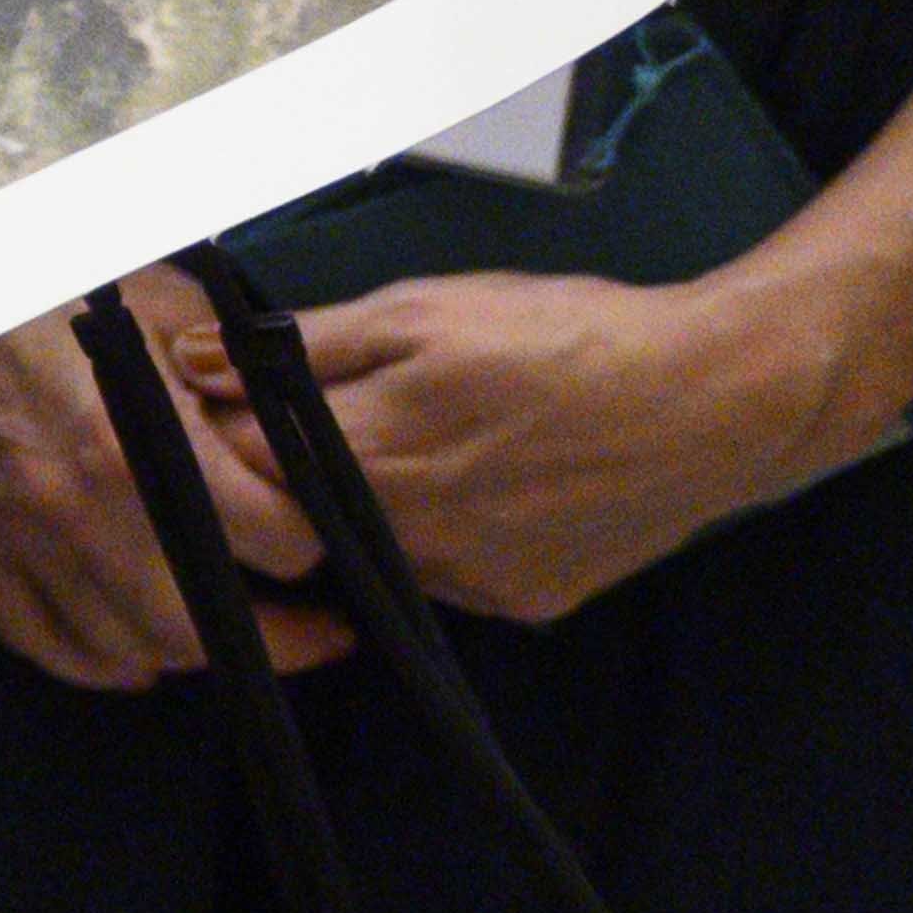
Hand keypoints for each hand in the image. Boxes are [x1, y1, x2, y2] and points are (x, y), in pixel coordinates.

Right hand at [0, 271, 347, 687]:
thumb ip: (231, 367)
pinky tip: (136, 660)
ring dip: (190, 656)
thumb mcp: (158, 300)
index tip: (322, 535)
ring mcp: (16, 535)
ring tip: (233, 638)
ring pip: (125, 648)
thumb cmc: (45, 279)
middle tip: (317, 629)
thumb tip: (296, 418)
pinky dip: (95, 665)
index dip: (311, 542)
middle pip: (201, 629)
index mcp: (134, 444)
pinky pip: (39, 640)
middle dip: (279, 640)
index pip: (270, 542)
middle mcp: (77, 509)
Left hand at [218, 264, 872, 627]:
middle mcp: (417, 537)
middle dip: (297, 471)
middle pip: (305, 517)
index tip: (235, 399)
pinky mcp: (526, 602)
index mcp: (379, 456)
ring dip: (374, 503)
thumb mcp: (425, 310)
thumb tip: (194, 359)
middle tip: (342, 416)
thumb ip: (307, 346)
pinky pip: (450, 572)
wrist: (718, 399)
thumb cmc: (567, 335)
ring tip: (432, 440)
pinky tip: (485, 482)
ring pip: (378, 547)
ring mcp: (475, 580)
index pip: (245, 467)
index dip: (229, 432)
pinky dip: (443, 531)